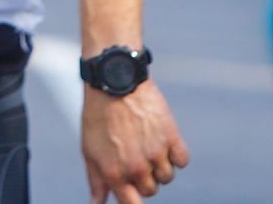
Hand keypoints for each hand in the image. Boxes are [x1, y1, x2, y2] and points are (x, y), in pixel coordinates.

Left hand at [83, 81, 188, 201]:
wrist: (115, 80)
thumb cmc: (98, 116)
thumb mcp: (90, 150)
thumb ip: (96, 182)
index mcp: (115, 174)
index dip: (134, 202)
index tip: (134, 193)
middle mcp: (136, 167)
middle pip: (151, 190)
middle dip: (144, 178)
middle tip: (135, 155)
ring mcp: (156, 153)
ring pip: (167, 177)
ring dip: (159, 165)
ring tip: (147, 144)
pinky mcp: (171, 137)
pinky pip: (182, 160)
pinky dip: (176, 154)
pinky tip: (163, 140)